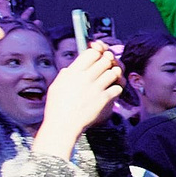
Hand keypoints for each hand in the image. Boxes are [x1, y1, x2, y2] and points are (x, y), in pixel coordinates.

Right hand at [34, 45, 122, 159]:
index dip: (98, 51)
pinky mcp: (104, 98)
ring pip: (114, 72)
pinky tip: (110, 91)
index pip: (91, 52)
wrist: (63, 124)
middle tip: (107, 66)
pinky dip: (116, 88)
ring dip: (114, 74)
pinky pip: (118, 87)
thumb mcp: (57, 85)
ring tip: (109, 78)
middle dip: (108, 61)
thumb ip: (66, 74)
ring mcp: (96, 88)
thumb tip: (72, 67)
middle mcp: (85, 77)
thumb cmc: (58, 106)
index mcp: (72, 72)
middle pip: (105, 60)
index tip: (99, 54)